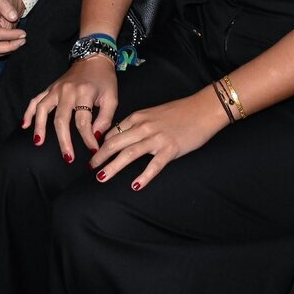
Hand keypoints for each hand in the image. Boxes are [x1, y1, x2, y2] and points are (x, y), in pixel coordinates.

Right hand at [24, 56, 117, 161]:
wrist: (93, 57)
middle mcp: (67, 91)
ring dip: (40, 127)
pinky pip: (35, 100)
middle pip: (61, 119)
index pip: (83, 121)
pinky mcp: (50, 88)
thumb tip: (95, 136)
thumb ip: (106, 118)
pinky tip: (25, 125)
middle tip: (68, 158)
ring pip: (43, 109)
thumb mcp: (112, 97)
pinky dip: (28, 112)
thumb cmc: (104, 79)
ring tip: (39, 143)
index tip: (93, 151)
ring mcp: (56, 89)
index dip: (88, 138)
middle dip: (64, 141)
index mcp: (84, 93)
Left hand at [89, 88, 227, 189]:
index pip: (113, 132)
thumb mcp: (153, 114)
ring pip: (130, 153)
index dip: (102, 145)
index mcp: (138, 117)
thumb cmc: (179, 112)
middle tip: (90, 168)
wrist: (202, 108)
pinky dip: (144, 175)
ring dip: (113, 166)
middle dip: (101, 156)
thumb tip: (122, 137)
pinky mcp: (171, 148)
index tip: (94, 156)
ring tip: (101, 177)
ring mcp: (157, 138)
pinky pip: (155, 165)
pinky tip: (135, 185)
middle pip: (116, 143)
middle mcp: (144, 127)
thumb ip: (138, 124)